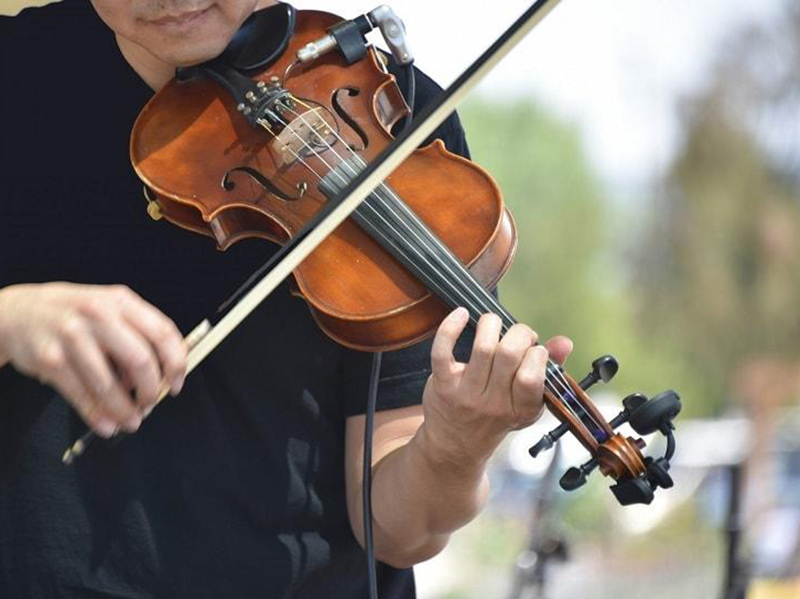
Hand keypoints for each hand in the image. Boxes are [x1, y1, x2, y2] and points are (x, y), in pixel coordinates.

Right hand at [0, 283, 186, 436]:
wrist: (19, 311)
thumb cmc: (74, 313)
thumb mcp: (109, 309)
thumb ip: (136, 334)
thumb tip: (161, 374)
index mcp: (121, 301)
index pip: (163, 332)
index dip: (176, 363)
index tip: (177, 383)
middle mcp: (98, 314)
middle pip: (140, 359)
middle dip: (152, 390)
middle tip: (151, 403)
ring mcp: (72, 336)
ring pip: (110, 384)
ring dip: (125, 409)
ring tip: (131, 420)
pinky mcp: (51, 360)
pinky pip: (82, 395)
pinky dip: (98, 415)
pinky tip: (107, 423)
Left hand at [421, 307, 571, 466]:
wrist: (456, 444)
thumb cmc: (495, 417)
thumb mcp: (527, 402)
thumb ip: (548, 371)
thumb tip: (564, 342)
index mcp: (521, 409)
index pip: (532, 377)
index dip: (536, 354)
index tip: (534, 349)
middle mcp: (494, 403)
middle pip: (509, 354)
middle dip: (519, 333)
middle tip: (517, 336)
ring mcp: (467, 394)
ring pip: (483, 347)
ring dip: (491, 324)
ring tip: (493, 324)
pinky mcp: (443, 384)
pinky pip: (443, 350)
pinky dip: (450, 327)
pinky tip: (461, 314)